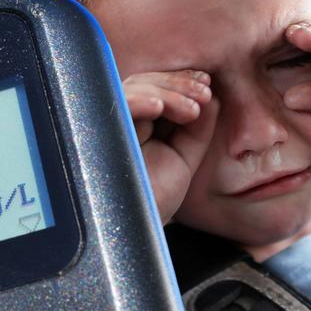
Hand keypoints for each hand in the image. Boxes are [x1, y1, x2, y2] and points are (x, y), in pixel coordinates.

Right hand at [124, 69, 217, 223]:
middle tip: (204, 93)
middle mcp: (122, 120)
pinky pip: (113, 108)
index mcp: (141, 123)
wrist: (139, 229)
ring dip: (167, 91)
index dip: (182, 82)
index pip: (158, 89)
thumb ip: (198, 129)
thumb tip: (211, 96)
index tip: (207, 84)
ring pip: (133, 89)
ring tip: (193, 109)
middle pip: (145, 83)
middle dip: (178, 84)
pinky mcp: (99, 134)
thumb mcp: (185, 158)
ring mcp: (110, 125)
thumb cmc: (157, 196)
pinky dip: (136, 102)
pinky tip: (158, 107)